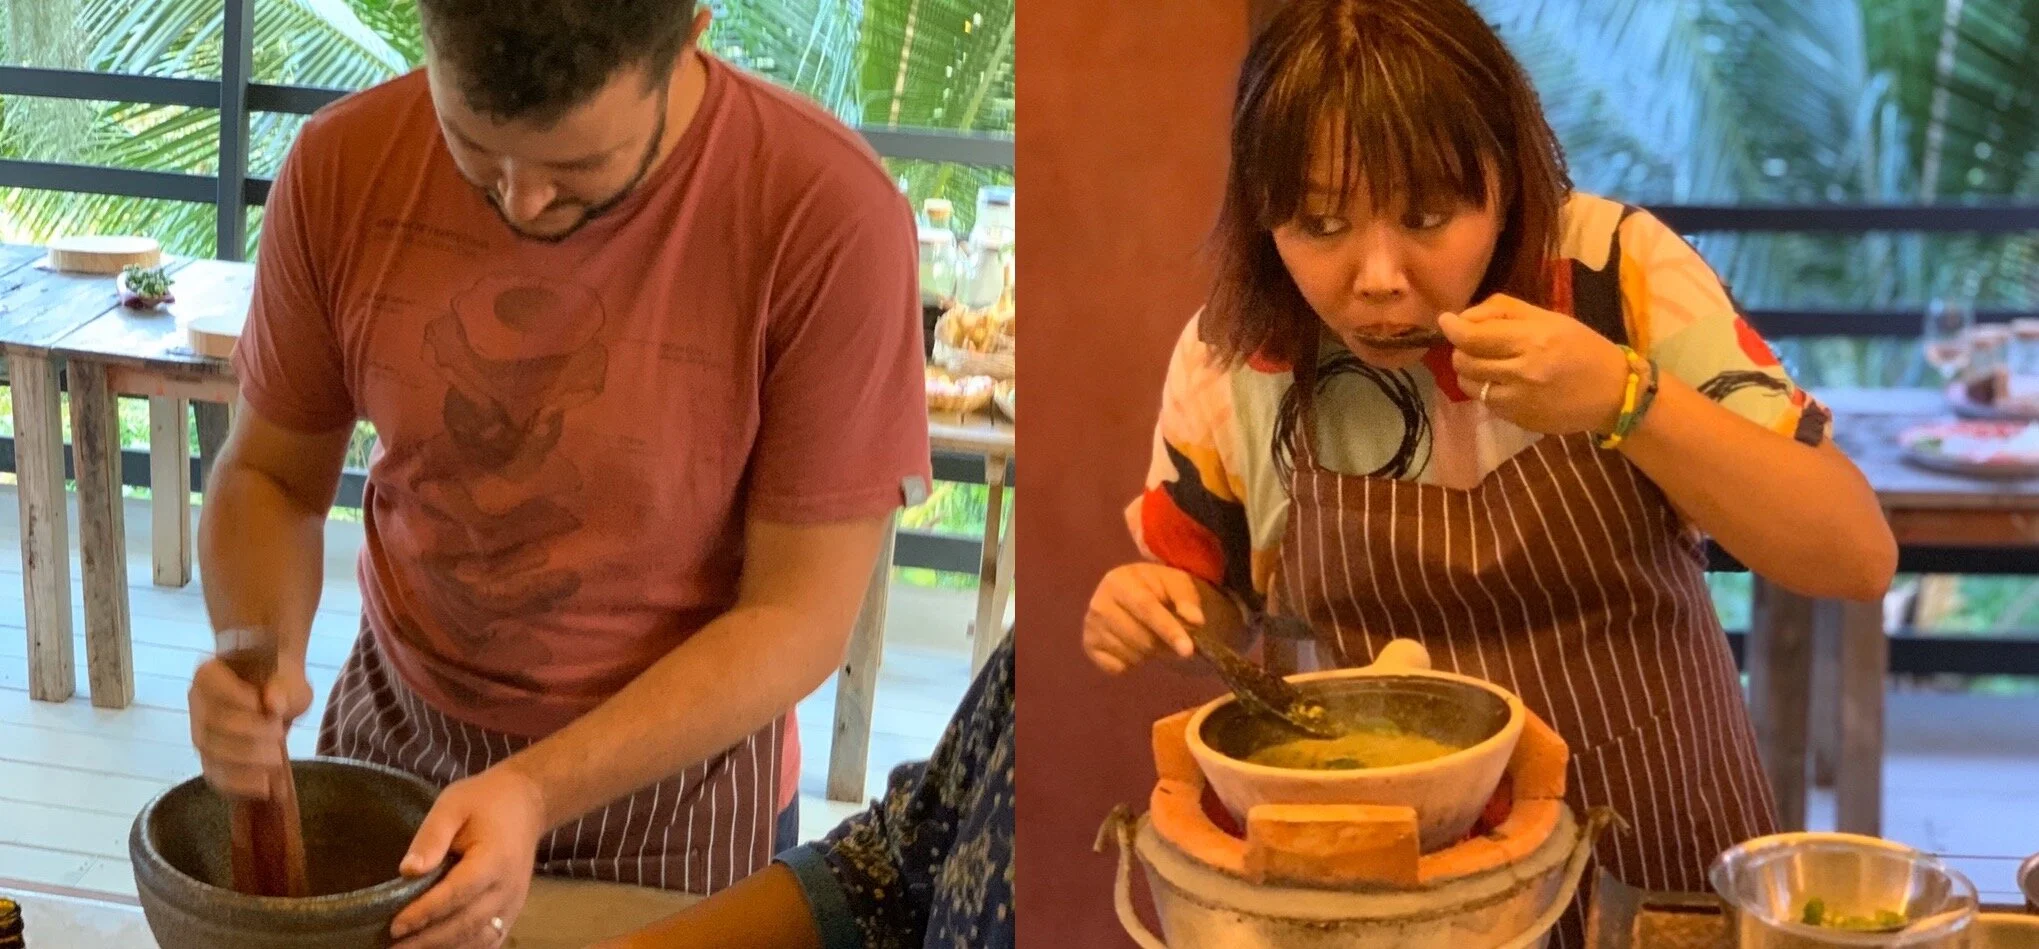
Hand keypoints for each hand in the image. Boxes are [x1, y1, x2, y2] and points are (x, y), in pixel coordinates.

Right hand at [188, 653, 311, 799]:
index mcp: (209, 675)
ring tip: (275, 759)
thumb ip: (284, 689)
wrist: (278, 699)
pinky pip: (216, 777)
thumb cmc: (280, 684)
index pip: (211, 685)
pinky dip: (240, 784)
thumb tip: (273, 703)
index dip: (234, 697)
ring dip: (246, 760)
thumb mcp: (290, 681)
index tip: (263, 705)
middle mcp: (197, 705)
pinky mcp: (211, 761)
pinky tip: (264, 786)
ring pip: (212, 753)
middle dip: (247, 734)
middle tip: (278, 735)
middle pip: (212, 724)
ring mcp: (201, 734)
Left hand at [390, 764, 548, 948]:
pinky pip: (490, 940)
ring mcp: (513, 902)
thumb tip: (407, 870)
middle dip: (428, 939)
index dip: (426, 912)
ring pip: (478, 938)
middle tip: (393, 947)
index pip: (458, 893)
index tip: (395, 926)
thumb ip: (431, 836)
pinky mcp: (512, 910)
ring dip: (443, 948)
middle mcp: (507, 887)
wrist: (527, 804)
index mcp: (494, 858)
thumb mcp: (452, 805)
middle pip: (466, 923)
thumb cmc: (485, 801)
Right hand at [1083, 563, 1204, 673]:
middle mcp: (1098, 602)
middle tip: (1172, 639)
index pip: (1146, 608)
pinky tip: (1133, 646)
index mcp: (1119, 581)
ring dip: (1149, 653)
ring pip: (1131, 654)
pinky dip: (1131, 663)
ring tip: (1150, 637)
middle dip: (1163, 644)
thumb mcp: (1177, 584)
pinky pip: (1117, 667)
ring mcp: (1090, 626)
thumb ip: (1187, 600)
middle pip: (1140, 637)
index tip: (1188, 650)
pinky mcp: (1088, 646)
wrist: (1131, 592)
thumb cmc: (1157, 588)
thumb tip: (1196, 620)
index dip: (1168, 630)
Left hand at [1438, 293, 1631, 434]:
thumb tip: (1464, 317)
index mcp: (1533, 340)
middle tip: (1472, 344)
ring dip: (1470, 372)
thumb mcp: (1549, 318)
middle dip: (1460, 349)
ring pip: (1469, 385)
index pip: (1473, 336)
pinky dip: (1487, 390)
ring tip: (1489, 364)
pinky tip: (1506, 383)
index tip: (1446, 320)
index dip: (1452, 327)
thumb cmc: (1581, 348)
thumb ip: (1504, 311)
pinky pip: (1486, 402)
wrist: (1614, 393)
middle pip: (1464, 361)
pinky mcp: (1518, 419)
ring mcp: (1519, 400)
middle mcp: (1523, 371)